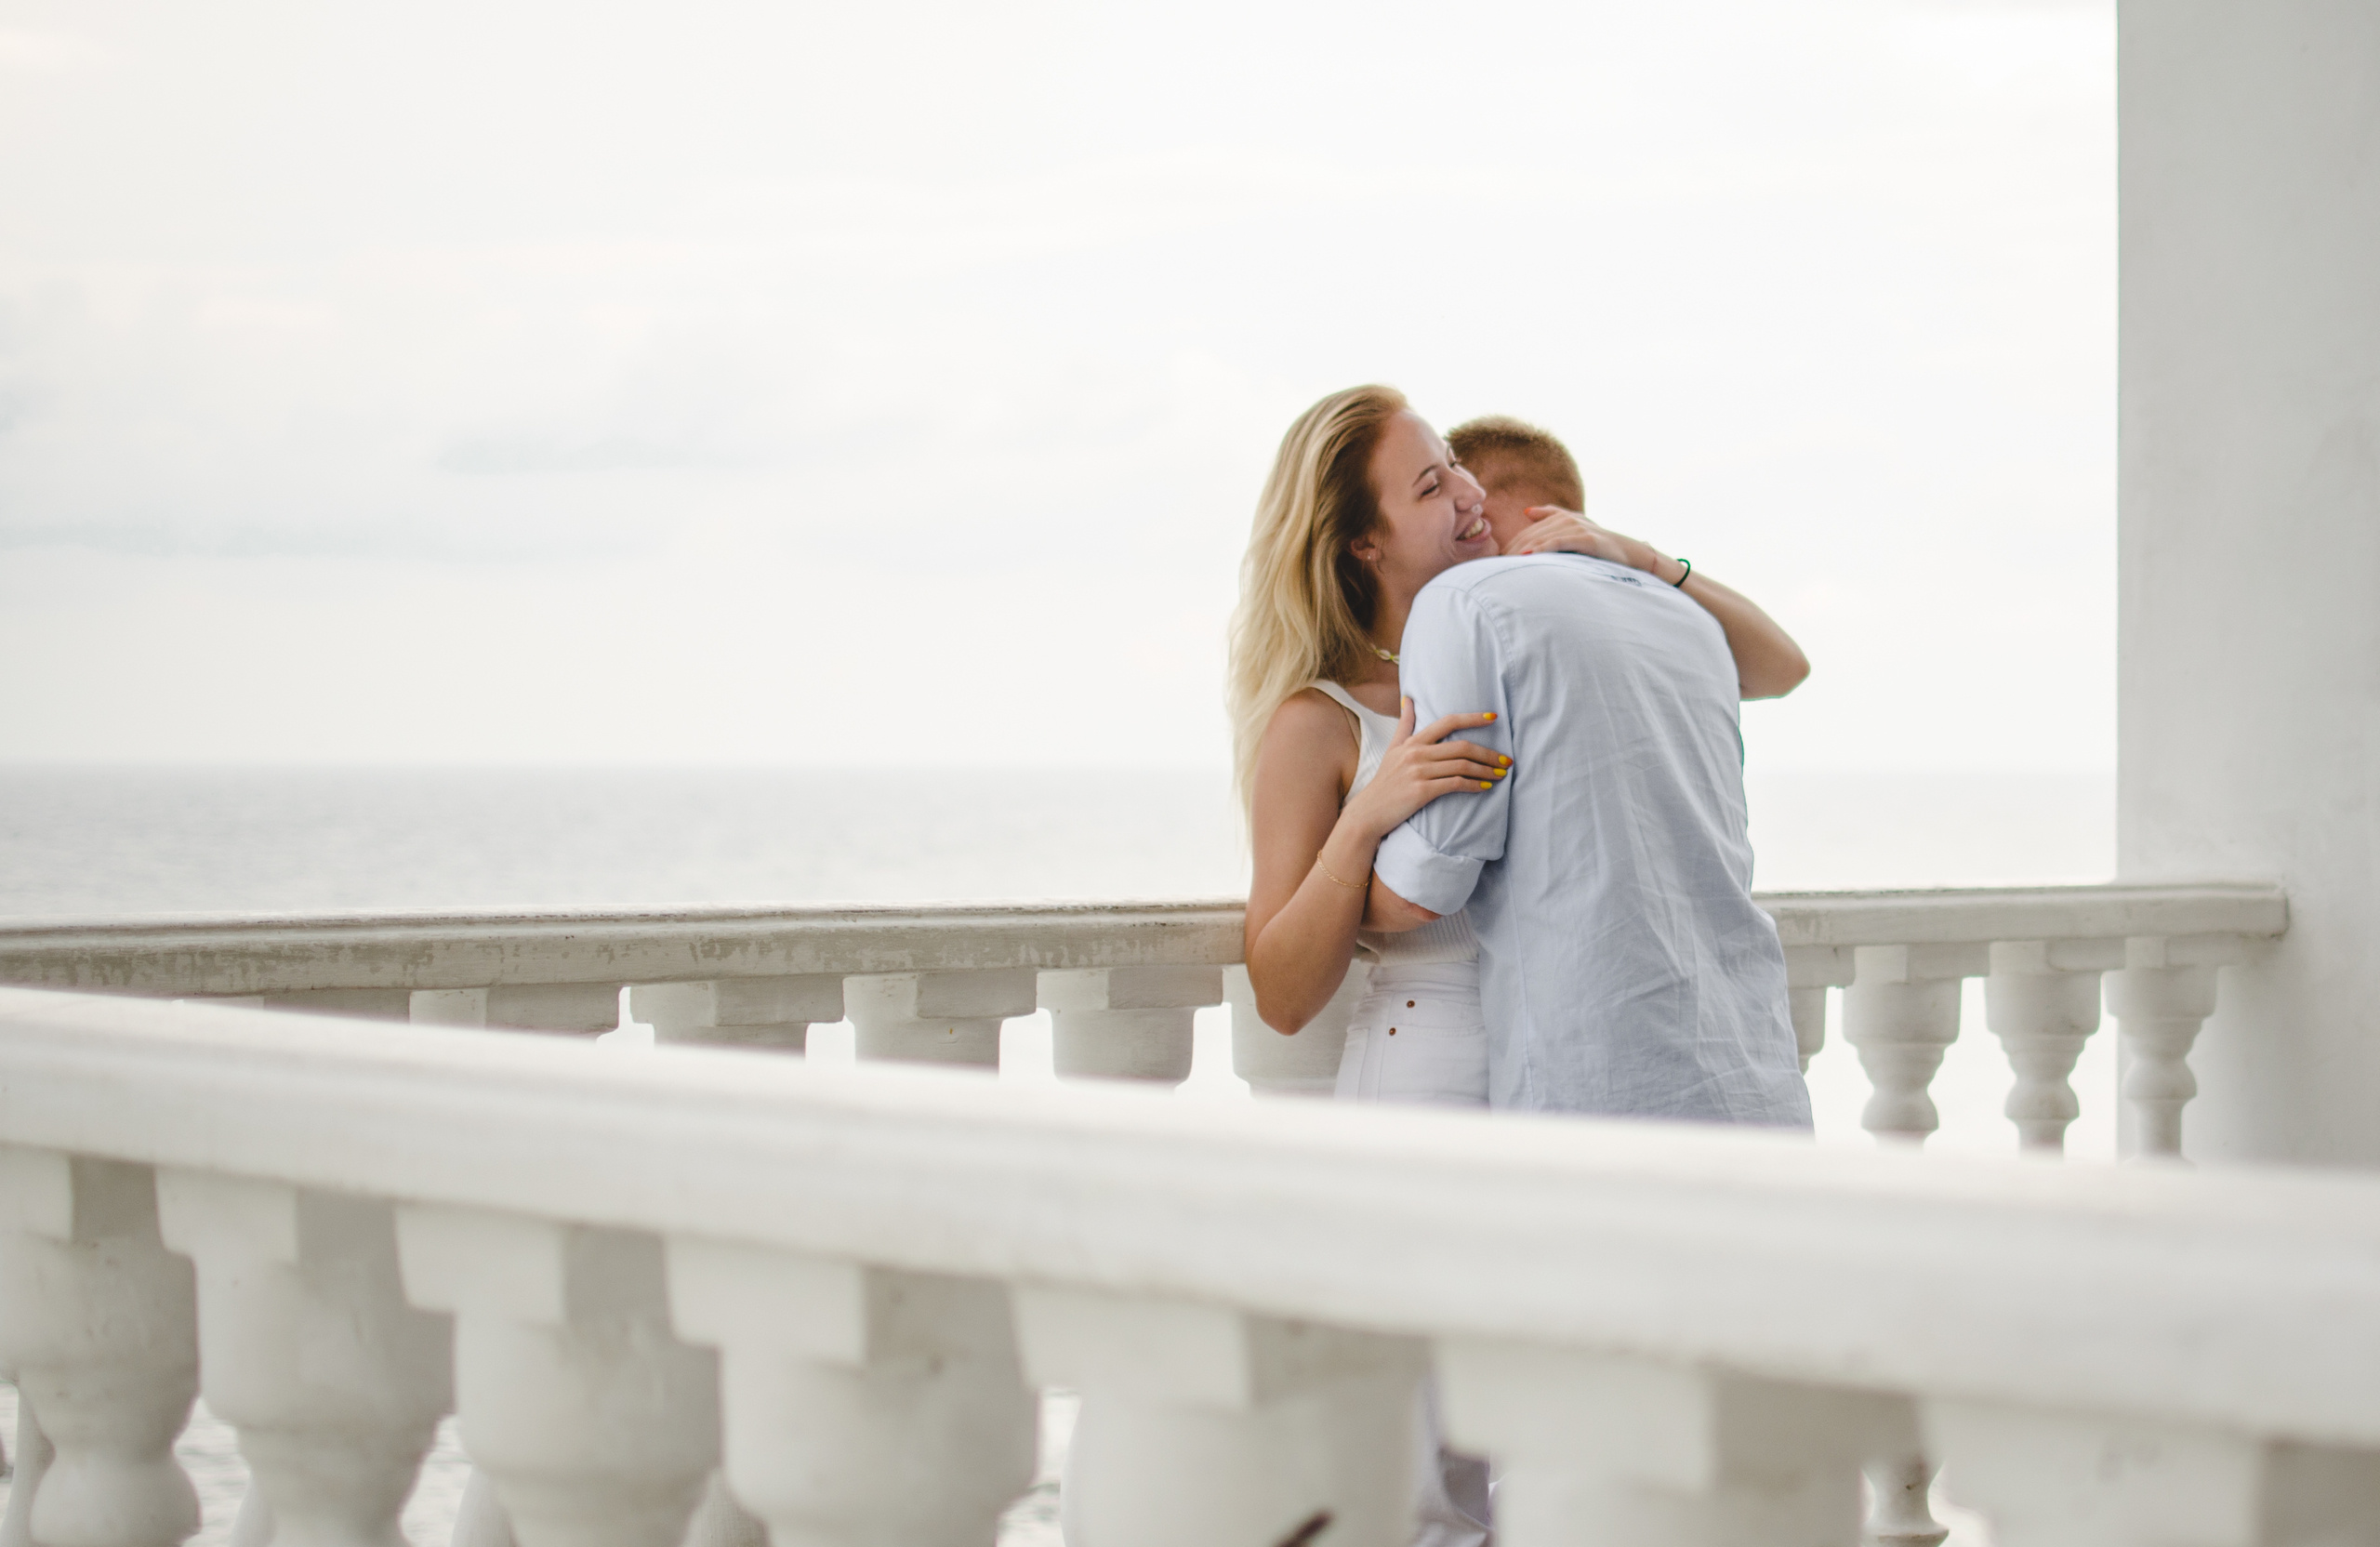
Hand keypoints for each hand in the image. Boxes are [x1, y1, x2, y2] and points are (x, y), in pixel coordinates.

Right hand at [1343, 698, 1509, 838]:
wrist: (1368, 813)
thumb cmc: (1384, 783)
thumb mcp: (1392, 749)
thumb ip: (1404, 725)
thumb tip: (1409, 699)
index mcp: (1413, 741)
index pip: (1448, 722)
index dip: (1473, 718)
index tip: (1494, 717)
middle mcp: (1416, 753)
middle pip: (1462, 746)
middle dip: (1488, 752)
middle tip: (1506, 759)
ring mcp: (1419, 772)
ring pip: (1462, 765)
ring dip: (1486, 770)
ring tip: (1500, 775)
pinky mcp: (1422, 791)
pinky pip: (1455, 784)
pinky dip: (1474, 785)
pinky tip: (1485, 788)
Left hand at [1502, 505, 1678, 580]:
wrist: (1627, 551)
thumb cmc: (1597, 545)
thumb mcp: (1573, 528)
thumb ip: (1550, 516)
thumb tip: (1527, 512)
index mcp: (1558, 517)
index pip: (1526, 534)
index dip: (1510, 547)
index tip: (1496, 564)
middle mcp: (1564, 519)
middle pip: (1529, 536)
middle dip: (1511, 552)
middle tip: (1495, 568)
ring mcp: (1574, 527)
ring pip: (1540, 539)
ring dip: (1520, 552)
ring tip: (1505, 564)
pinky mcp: (1585, 538)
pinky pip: (1558, 543)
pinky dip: (1542, 548)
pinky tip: (1528, 556)